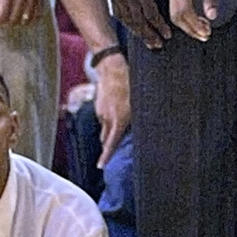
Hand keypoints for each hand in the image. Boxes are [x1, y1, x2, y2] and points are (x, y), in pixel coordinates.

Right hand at [94, 53, 130, 167]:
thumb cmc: (130, 85)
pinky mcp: (98, 107)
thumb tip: (138, 131)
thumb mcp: (138, 103)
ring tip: (121, 119)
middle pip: (107, 139)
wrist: (112, 70)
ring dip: (112, 128)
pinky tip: (117, 107)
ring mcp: (102, 113)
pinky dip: (110, 117)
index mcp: (119, 120)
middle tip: (115, 146)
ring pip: (106, 127)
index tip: (100, 166)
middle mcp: (108, 119)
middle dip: (111, 143)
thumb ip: (136, 119)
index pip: (111, 143)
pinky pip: (104, 117)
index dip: (106, 156)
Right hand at [105, 0, 171, 49]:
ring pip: (128, 20)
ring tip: (149, 42)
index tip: (168, 34)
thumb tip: (174, 2)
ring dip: (139, 33)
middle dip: (150, 35)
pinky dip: (127, 24)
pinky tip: (135, 30)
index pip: (151, 14)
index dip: (160, 26)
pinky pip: (119, 14)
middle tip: (159, 45)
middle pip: (139, 21)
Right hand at [168, 0, 221, 40]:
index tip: (206, 32)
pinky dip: (185, 18)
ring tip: (204, 30)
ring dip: (188, 25)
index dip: (194, 25)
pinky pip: (176, 8)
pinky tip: (198, 21)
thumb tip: (211, 16)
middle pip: (176, 16)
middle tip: (206, 35)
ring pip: (175, 14)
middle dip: (191, 29)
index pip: (183, 11)